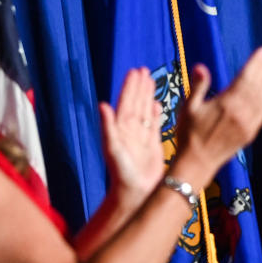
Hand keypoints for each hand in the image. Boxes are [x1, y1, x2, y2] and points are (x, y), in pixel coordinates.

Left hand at [101, 67, 164, 207]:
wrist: (134, 192)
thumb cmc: (121, 173)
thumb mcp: (113, 149)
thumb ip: (108, 127)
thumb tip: (103, 105)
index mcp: (121, 128)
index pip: (127, 102)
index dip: (131, 87)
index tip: (136, 71)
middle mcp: (130, 130)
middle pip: (135, 103)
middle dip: (139, 86)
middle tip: (144, 70)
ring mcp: (141, 137)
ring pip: (145, 111)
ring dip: (148, 96)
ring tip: (152, 81)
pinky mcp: (152, 145)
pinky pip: (154, 125)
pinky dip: (155, 113)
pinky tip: (157, 104)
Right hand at [174, 47, 261, 185]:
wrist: (197, 163)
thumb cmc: (188, 134)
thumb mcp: (188, 108)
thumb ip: (197, 86)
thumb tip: (200, 66)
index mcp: (227, 104)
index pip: (246, 77)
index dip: (256, 63)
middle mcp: (241, 113)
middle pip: (257, 85)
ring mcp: (248, 124)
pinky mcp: (251, 134)